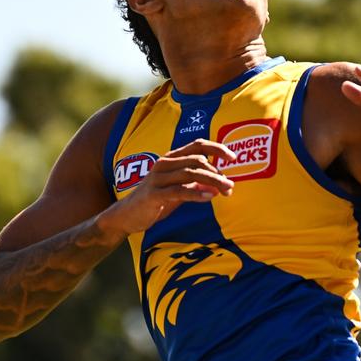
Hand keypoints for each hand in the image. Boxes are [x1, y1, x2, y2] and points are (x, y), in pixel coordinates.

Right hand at [103, 139, 236, 236]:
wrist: (127, 215)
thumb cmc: (155, 200)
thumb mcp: (179, 190)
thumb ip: (196, 185)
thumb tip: (218, 185)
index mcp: (171, 159)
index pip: (197, 145)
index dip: (216, 148)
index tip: (233, 158)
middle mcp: (164, 164)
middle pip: (197, 160)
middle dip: (218, 172)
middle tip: (230, 186)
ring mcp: (157, 178)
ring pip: (190, 174)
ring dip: (212, 181)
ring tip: (226, 190)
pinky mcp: (154, 194)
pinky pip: (178, 191)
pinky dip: (196, 193)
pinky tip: (209, 197)